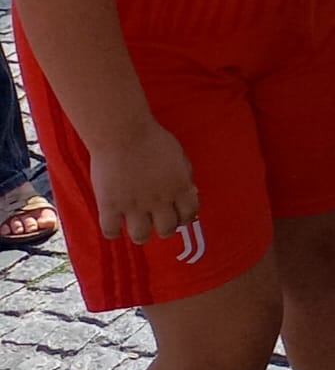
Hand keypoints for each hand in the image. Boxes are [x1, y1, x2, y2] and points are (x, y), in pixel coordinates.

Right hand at [91, 121, 197, 244]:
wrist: (123, 133)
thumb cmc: (152, 139)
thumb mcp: (179, 156)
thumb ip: (184, 177)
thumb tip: (189, 193)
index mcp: (179, 187)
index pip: (189, 214)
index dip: (185, 217)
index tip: (178, 215)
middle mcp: (159, 200)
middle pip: (167, 230)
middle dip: (164, 227)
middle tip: (156, 219)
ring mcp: (134, 205)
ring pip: (141, 236)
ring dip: (141, 232)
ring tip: (136, 222)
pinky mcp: (110, 206)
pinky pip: (111, 232)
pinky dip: (113, 230)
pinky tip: (114, 220)